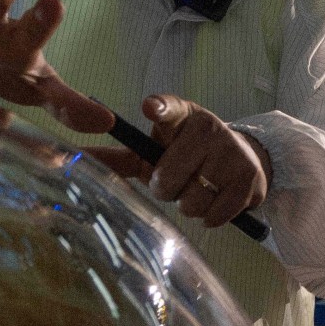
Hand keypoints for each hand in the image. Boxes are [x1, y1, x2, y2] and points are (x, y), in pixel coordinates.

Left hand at [87, 95, 270, 228]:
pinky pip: (216, 215)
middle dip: (166, 190)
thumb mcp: (156, 149)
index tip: (149, 108)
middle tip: (177, 182)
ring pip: (192, 202)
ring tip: (197, 190)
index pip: (169, 108)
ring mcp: (232, 151)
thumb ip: (121, 157)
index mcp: (180, 116)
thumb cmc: (186, 155)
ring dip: (189, 206)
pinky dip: (210, 217)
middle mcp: (208, 127)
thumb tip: (73, 163)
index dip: (159, 108)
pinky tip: (215, 201)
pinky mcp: (250, 178)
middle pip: (168, 179)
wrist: (242, 158)